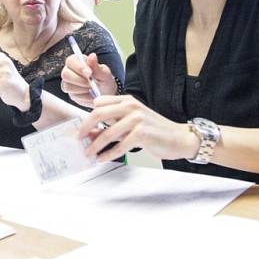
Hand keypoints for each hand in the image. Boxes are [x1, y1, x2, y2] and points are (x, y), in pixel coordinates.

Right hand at [61, 53, 116, 106]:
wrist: (106, 94)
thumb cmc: (104, 80)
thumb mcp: (104, 73)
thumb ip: (96, 66)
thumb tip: (92, 55)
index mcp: (77, 61)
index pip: (71, 61)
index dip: (79, 67)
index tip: (90, 73)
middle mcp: (69, 70)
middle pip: (65, 74)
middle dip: (80, 80)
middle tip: (92, 84)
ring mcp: (68, 83)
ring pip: (68, 86)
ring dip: (82, 89)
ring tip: (93, 89)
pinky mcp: (70, 94)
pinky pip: (73, 96)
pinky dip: (84, 96)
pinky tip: (91, 95)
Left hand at [77, 96, 196, 162]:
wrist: (179, 138)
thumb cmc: (155, 130)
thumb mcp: (131, 123)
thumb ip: (113, 126)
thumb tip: (91, 134)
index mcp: (127, 100)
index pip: (99, 103)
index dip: (87, 116)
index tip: (81, 128)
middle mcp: (131, 106)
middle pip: (99, 114)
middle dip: (85, 128)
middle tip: (79, 139)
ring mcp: (137, 119)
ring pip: (107, 133)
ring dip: (95, 145)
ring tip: (88, 153)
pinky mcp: (142, 134)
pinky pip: (119, 146)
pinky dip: (108, 154)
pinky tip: (102, 158)